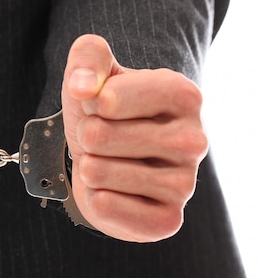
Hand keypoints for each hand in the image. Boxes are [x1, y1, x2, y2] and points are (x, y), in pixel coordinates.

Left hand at [61, 34, 207, 241]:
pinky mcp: (168, 220)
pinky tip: (113, 192)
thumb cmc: (103, 115)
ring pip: (97, 171)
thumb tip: (83, 86)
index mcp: (184, 95)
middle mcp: (195, 140)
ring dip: (89, 168)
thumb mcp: (93, 76)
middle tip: (103, 140)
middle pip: (98, 134)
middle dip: (86, 136)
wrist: (109, 165)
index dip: (89, 101)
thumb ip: (88, 57)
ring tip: (109, 163)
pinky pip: (105, 207)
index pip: (108, 97)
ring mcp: (186, 183)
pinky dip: (95, 199)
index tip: (104, 105)